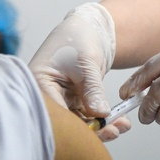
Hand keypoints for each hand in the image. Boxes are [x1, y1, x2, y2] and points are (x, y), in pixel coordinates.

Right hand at [30, 3, 118, 136]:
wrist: (86, 28)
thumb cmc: (78, 38)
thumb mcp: (86, 63)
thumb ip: (92, 89)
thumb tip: (100, 115)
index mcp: (38, 85)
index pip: (55, 114)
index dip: (77, 126)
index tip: (101, 129)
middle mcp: (44, 96)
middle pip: (66, 123)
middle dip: (92, 129)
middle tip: (114, 131)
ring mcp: (58, 101)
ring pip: (77, 123)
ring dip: (100, 127)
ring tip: (121, 126)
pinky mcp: (70, 102)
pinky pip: (85, 117)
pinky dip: (101, 120)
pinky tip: (119, 122)